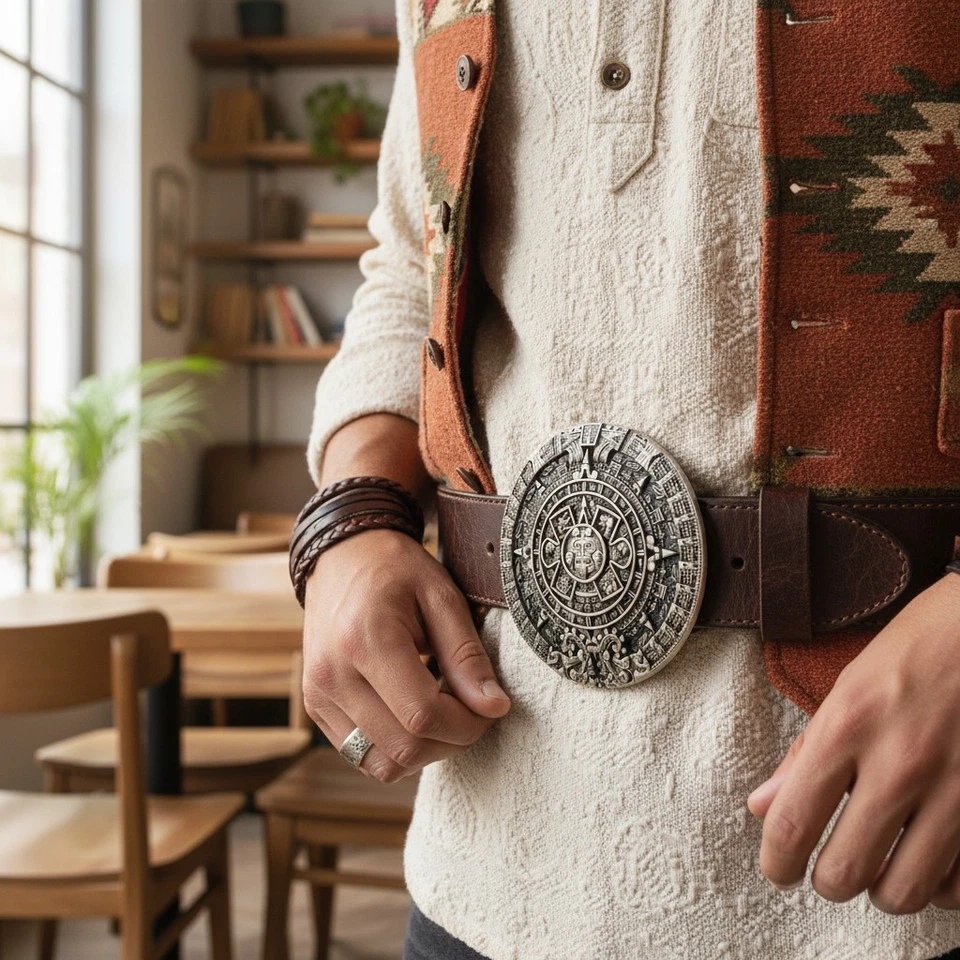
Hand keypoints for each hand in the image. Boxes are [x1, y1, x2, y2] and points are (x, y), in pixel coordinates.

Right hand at [302, 529, 510, 781]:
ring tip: (440, 709)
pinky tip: (412, 710)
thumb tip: (494, 706)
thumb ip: (467, 654)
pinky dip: (397, 746)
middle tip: (471, 710)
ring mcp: (318, 695)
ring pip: (383, 764)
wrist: (342, 557)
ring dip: (424, 750)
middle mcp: (333, 674)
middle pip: (404, 748)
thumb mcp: (442, 597)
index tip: (489, 708)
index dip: (466, 725)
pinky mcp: (315, 707)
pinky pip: (362, 755)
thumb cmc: (396, 570)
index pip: (422, 716)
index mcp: (365, 640)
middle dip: (451, 741)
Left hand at [748, 573, 959, 913]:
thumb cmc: (919, 648)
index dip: (777, 861)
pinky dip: (939, 885)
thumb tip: (763, 804)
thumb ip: (804, 752)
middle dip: (828, 882)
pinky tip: (928, 861)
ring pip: (905, 890)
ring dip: (883, 890)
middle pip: (846, 870)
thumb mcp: (848, 685)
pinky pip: (959, 884)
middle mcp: (899, 761)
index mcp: (848, 725)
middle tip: (827, 873)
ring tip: (878, 870)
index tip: (777, 871)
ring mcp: (953, 787)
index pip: (793, 820)